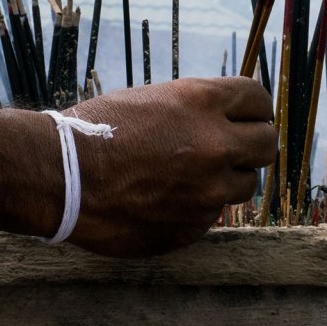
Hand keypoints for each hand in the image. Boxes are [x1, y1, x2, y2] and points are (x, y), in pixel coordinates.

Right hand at [64, 76, 275, 256]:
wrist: (59, 176)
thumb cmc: (97, 130)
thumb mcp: (154, 99)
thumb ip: (198, 110)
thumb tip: (230, 119)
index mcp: (202, 102)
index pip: (259, 100)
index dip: (255, 108)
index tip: (249, 116)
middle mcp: (215, 144)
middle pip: (267, 144)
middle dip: (254, 144)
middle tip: (236, 147)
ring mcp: (207, 190)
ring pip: (245, 185)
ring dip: (226, 179)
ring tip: (190, 175)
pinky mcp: (194, 225)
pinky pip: (211, 214)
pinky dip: (195, 207)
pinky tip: (163, 198)